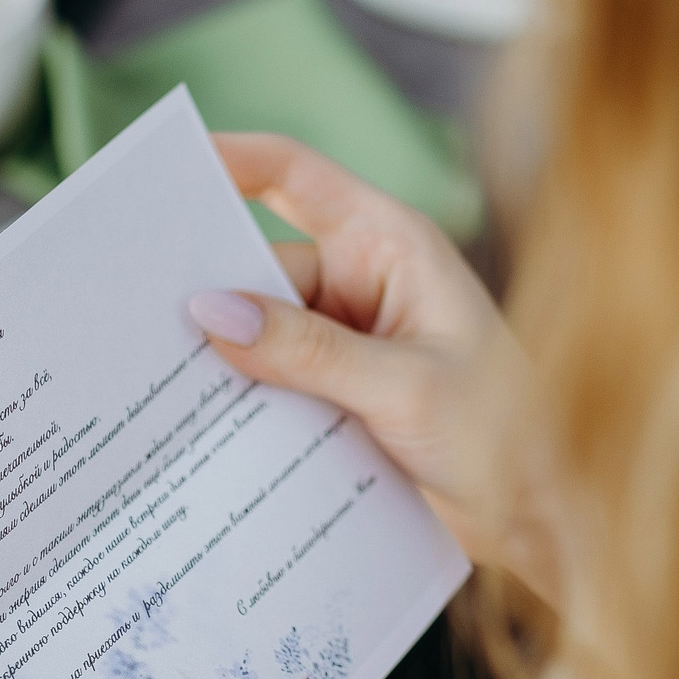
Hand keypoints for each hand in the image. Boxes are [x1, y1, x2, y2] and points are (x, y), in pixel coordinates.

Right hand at [193, 133, 557, 599]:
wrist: (542, 518)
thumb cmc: (506, 435)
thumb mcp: (402, 386)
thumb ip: (306, 351)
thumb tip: (210, 313)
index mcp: (391, 246)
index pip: (296, 177)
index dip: (230, 159)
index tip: (167, 165)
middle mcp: (366, 284)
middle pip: (261, 271)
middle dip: (208, 296)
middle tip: (135, 320)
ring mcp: (351, 344)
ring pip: (260, 337)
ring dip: (224, 364)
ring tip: (159, 390)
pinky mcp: (342, 399)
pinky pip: (275, 387)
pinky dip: (245, 404)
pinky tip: (203, 432)